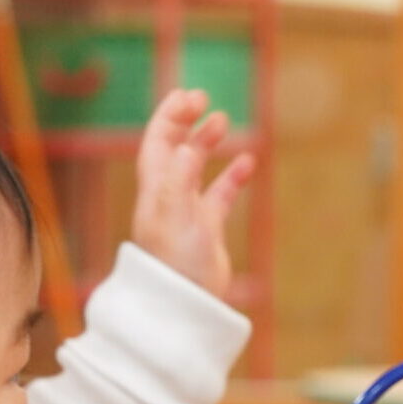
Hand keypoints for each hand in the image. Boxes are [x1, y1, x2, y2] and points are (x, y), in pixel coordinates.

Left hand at [130, 88, 254, 299]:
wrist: (185, 307)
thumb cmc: (175, 265)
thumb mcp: (176, 219)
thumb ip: (180, 182)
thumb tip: (189, 147)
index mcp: (154, 193)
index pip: (156, 144)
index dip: (169, 117)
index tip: (189, 96)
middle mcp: (167, 200)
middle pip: (172, 151)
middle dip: (185, 123)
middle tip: (205, 101)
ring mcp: (187, 215)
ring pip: (195, 170)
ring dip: (207, 144)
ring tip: (223, 121)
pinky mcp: (206, 231)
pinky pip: (219, 196)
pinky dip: (231, 176)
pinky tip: (247, 162)